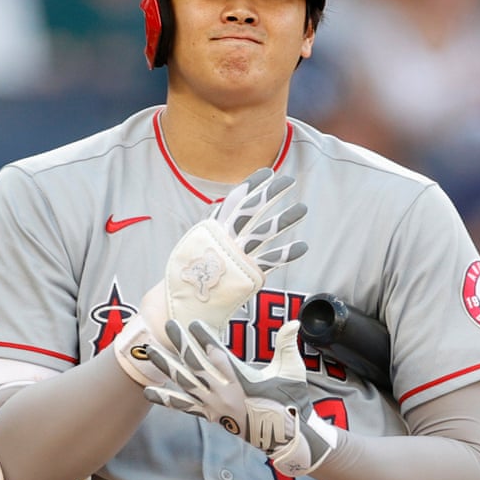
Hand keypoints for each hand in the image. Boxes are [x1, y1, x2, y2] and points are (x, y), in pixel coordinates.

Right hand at [115, 168, 307, 384]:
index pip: (233, 202)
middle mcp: (224, 240)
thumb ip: (210, 231)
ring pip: (265, 233)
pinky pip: (271, 262)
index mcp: (210, 231)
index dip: (251, 186)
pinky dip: (287, 253)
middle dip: (271, 194)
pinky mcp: (246, 276)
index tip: (266, 173)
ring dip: (285, 219)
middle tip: (288, 180)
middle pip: (251, 211)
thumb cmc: (184, 278)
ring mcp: (236, 257)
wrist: (176, 306)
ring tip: (303, 208)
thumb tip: (218, 211)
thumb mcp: (194, 247)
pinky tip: (302, 246)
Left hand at [144, 319, 336, 475]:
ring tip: (149, 351)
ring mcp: (215, 406)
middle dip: (180, 343)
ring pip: (184, 382)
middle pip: (195, 364)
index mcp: (242, 379)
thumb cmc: (291, 402)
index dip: (203, 337)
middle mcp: (223, 392)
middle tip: (168, 325)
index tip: (192, 323)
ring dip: (165, 366)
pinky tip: (148, 392)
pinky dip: (165, 399)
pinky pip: (184, 407)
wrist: (286, 438)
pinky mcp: (212, 416)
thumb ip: (287, 345)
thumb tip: (294, 323)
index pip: (217, 354)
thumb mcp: (292, 371)